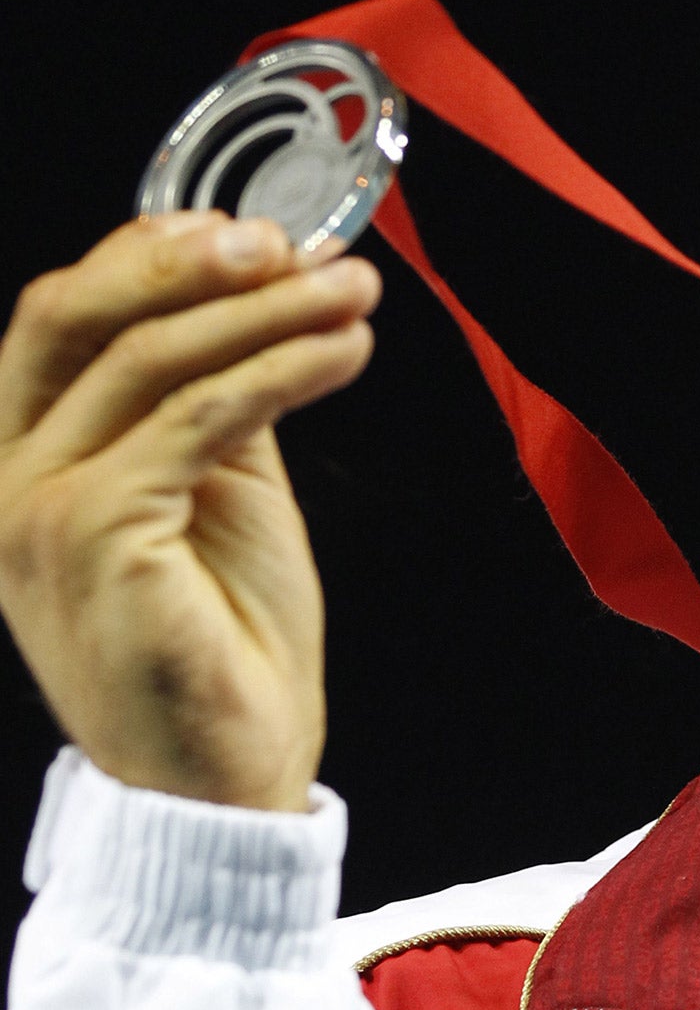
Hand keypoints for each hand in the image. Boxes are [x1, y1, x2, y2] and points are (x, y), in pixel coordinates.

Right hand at [0, 212, 379, 811]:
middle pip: (72, 315)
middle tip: (293, 242)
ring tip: (355, 290)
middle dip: (186, 258)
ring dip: (269, 309)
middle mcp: (5, 479)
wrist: (221, 780)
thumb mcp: (217, 492)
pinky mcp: (94, 536)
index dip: (149, 254)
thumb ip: (211, 403)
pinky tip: (346, 351)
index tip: (251, 229)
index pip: (62, 320)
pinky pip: (199, 418)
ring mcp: (35, 509)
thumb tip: (259, 301)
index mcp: (23, 461)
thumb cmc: (223, 641)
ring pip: (150, 357)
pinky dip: (283, 369)